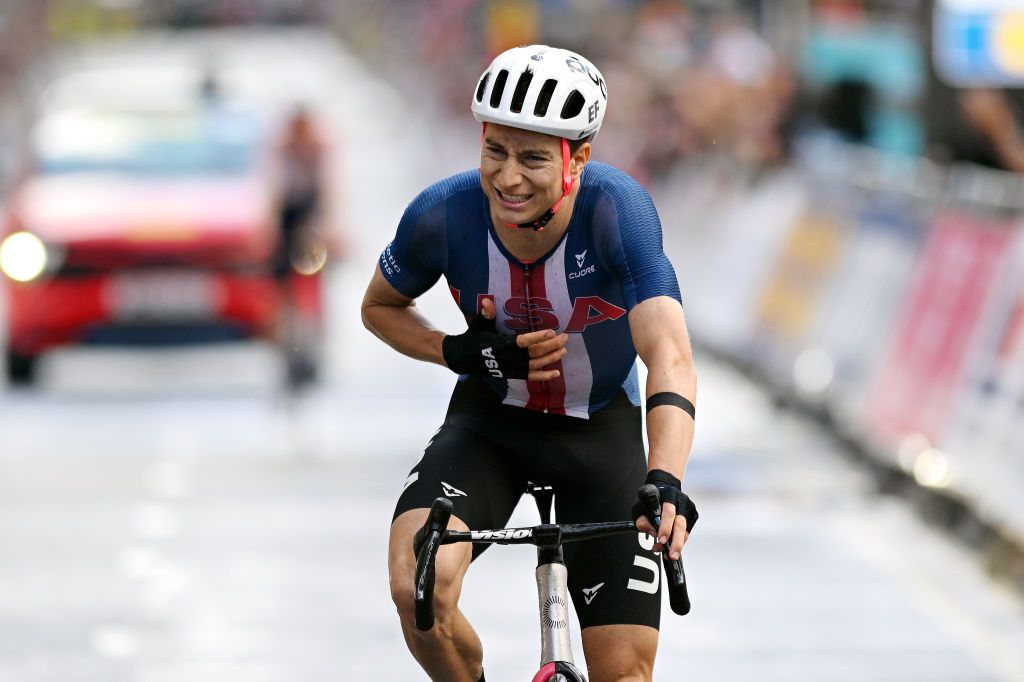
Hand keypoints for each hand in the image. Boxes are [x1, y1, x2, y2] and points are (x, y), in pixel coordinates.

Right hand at [442, 298, 568, 380]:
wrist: (463, 358)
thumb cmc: (473, 337)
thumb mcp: (479, 324)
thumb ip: (486, 313)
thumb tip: (487, 301)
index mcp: (502, 344)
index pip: (523, 341)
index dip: (538, 337)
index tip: (552, 331)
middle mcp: (508, 358)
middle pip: (534, 353)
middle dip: (551, 346)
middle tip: (565, 338)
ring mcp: (511, 368)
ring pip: (535, 365)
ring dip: (550, 358)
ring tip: (564, 351)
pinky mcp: (511, 374)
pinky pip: (530, 377)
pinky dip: (543, 376)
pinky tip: (556, 373)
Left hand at [633, 472, 697, 560]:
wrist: (665, 487)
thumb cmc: (650, 500)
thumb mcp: (639, 508)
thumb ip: (642, 521)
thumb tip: (653, 533)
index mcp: (665, 495)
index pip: (668, 512)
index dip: (665, 527)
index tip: (661, 539)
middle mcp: (679, 499)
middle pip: (680, 522)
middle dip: (675, 541)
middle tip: (671, 554)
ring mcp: (688, 506)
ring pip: (685, 529)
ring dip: (678, 544)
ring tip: (670, 555)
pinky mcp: (693, 514)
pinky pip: (687, 531)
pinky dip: (680, 541)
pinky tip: (672, 547)